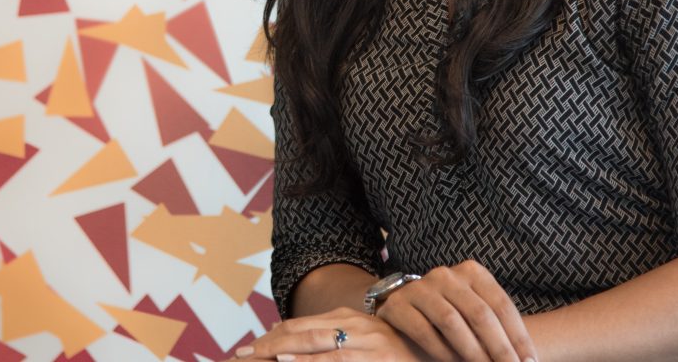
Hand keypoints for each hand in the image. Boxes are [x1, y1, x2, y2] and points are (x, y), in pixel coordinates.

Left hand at [235, 306, 424, 360]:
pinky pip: (338, 360)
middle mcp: (355, 326)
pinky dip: (312, 361)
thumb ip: (334, 339)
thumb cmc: (396, 353)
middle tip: (242, 353)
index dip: (273, 336)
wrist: (435, 352)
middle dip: (270, 343)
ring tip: (262, 356)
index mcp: (348, 319)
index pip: (301, 326)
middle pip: (303, 331)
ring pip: (318, 345)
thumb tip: (290, 344)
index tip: (247, 348)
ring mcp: (367, 342)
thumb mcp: (362, 342)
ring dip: (286, 351)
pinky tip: (291, 361)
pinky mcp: (377, 358)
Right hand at [376, 261, 536, 361]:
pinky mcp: (398, 304)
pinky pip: (423, 330)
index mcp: (471, 272)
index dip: (518, 336)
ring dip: (472, 352)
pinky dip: (441, 352)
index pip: (501, 304)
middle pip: (479, 313)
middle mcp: (446, 274)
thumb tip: (526, 360)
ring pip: (451, 321)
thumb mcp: (475, 313)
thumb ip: (495, 329)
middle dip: (500, 348)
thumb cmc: (450, 313)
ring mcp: (420, 287)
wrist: (404, 305)